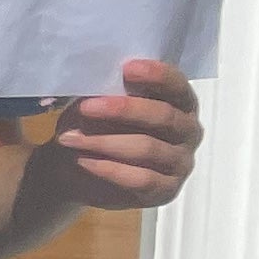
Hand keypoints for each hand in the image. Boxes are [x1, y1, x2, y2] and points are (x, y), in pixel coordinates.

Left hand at [49, 60, 202, 209]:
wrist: (77, 167)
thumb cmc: (95, 125)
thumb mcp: (97, 104)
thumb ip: (107, 92)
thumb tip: (98, 82)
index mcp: (179, 102)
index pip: (177, 86)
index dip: (157, 75)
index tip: (127, 69)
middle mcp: (188, 130)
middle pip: (164, 116)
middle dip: (123, 109)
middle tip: (86, 107)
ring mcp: (181, 162)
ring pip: (148, 148)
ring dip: (105, 142)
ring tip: (70, 138)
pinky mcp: (166, 190)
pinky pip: (142, 179)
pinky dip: (110, 169)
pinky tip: (84, 162)